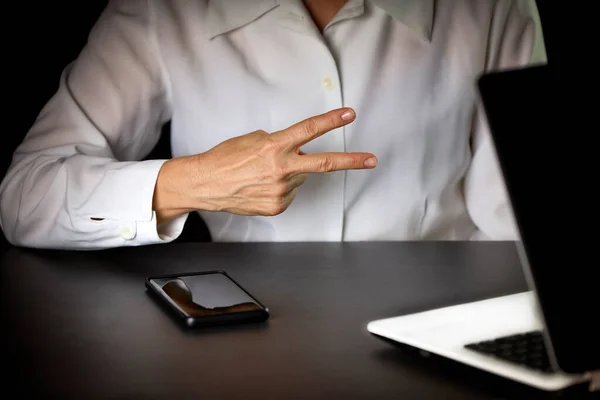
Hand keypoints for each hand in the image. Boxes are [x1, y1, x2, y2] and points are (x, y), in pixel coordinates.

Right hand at [153, 108, 376, 221]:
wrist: (206, 185)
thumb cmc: (226, 158)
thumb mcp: (253, 140)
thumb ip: (280, 144)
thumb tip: (298, 152)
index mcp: (274, 147)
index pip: (308, 130)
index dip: (331, 121)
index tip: (349, 115)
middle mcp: (281, 169)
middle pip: (323, 164)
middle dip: (351, 161)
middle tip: (372, 160)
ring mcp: (281, 191)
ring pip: (300, 178)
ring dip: (290, 173)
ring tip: (264, 174)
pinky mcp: (277, 206)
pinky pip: (290, 193)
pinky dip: (281, 188)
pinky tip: (262, 186)